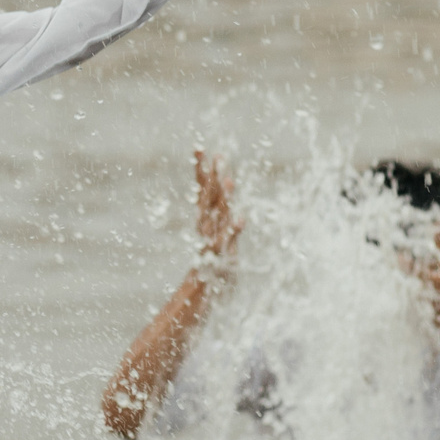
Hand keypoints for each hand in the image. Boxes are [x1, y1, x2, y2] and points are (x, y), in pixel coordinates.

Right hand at [192, 147, 241, 268]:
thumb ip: (221, 211)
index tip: (199, 148)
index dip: (200, 169)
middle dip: (211, 177)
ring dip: (223, 200)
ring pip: (217, 216)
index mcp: (205, 218)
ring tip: (228, 182)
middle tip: (215, 156)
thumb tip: (225, 186)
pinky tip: (240, 219)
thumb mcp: (217, 232)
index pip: (202, 189)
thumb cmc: (213, 261)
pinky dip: (233, 230)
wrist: (202, 291)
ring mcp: (211, 239)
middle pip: (208, 197)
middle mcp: (206, 226)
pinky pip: (227, 242)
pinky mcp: (220, 256)